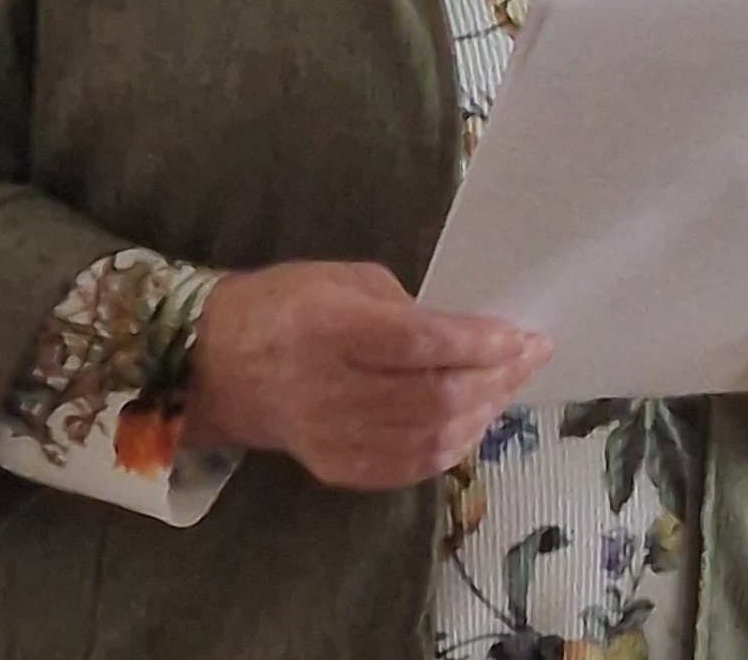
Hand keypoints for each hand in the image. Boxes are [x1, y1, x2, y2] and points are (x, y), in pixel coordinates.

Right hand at [186, 260, 551, 490]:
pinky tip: (474, 419)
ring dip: (483, 412)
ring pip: (431, 438)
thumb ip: (404, 308)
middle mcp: (331, 390)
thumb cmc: (284, 303)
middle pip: (435, 396)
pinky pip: (410, 466)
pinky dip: (452, 445)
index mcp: (329, 328)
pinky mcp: (336, 469)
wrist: (216, 366)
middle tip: (532, 356)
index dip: (480, 342)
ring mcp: (334, 438)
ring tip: (510, 384)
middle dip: (496, 377)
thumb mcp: (342, 278)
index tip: (523, 332)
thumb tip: (465, 334)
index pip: (421, 343)